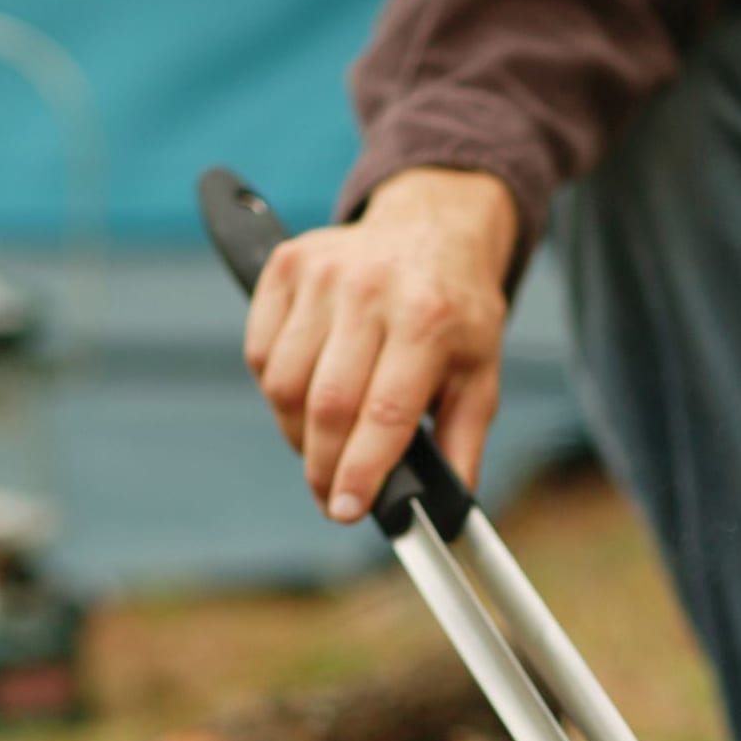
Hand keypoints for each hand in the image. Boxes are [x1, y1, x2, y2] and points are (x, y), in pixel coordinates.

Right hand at [244, 167, 518, 520]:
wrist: (431, 229)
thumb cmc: (456, 314)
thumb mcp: (480, 376)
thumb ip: (463, 444)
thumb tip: (448, 511)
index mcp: (428, 321)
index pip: (384, 413)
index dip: (360, 471)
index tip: (346, 510)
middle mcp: (370, 292)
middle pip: (327, 404)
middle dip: (324, 466)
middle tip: (330, 496)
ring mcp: (322, 274)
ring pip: (284, 383)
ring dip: (297, 433)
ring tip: (324, 447)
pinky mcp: (286, 265)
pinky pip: (260, 351)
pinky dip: (276, 391)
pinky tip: (305, 400)